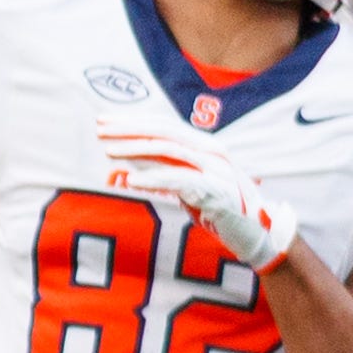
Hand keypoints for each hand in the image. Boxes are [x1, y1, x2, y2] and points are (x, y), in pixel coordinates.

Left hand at [95, 118, 295, 272]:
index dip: (134, 121)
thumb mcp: (187, 183)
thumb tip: (129, 159)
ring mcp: (216, 170)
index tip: (104, 120)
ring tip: (109, 151)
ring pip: (170, 151)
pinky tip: (131, 180)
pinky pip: (180, 180)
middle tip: (100, 127)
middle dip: (130, 128)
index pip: (165, 125)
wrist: (253, 232)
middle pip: (165, 132)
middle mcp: (211, 152)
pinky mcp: (215, 192)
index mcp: (204, 146)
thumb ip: (164, 167)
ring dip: (137, 150)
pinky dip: (154, 178)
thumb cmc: (215, 207)